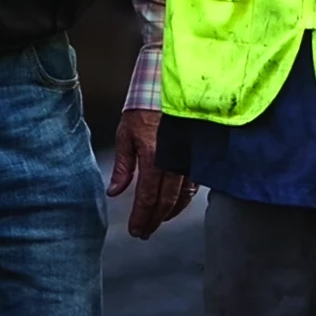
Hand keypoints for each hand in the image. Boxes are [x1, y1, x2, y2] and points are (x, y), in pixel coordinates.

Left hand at [106, 106, 193, 239]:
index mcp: (154, 156)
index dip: (141, 217)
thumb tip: (115, 192)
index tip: (135, 231)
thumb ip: (123, 166)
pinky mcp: (199, 154)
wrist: (172, 83)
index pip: (148, 197)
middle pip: (167, 202)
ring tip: (159, 220)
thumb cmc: (146, 105)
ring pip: (184, 196)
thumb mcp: (126, 133)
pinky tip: (176, 202)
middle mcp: (175, 161)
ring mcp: (190, 159)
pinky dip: (184, 197)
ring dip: (171, 212)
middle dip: (155, 220)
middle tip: (145, 232)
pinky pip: (194, 183)